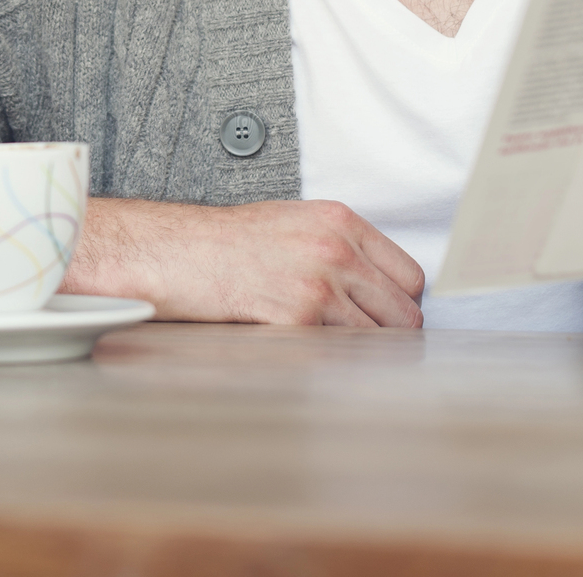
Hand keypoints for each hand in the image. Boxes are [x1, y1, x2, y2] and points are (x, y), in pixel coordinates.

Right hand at [67, 198, 424, 326]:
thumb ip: (338, 246)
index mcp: (340, 221)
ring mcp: (319, 285)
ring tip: (325, 346)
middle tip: (352, 340)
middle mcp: (336, 249)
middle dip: (385, 333)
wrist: (172, 252)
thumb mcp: (291, 222)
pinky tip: (303, 351)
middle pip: (404, 313)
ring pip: (379, 340)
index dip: (396, 302)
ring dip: (357, 351)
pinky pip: (341, 355)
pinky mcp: (296, 319)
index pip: (410, 276)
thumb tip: (375, 287)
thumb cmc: (223, 241)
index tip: (379, 314)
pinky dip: (328, 361)